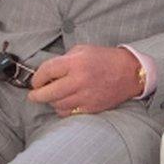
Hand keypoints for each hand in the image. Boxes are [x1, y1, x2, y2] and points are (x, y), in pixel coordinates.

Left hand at [28, 45, 144, 116]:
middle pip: (48, 93)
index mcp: (75, 63)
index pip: (46, 71)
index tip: (35, 81)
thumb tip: (47, 72)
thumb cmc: (105, 59)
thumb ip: (64, 60)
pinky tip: (64, 103)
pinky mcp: (91, 108)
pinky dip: (63, 109)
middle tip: (33, 95)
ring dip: (51, 102)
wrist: (129, 72)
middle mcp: (79, 80)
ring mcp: (85, 96)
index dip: (37, 78)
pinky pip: (69, 113)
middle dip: (36, 96)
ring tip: (52, 97)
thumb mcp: (82, 50)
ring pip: (57, 105)